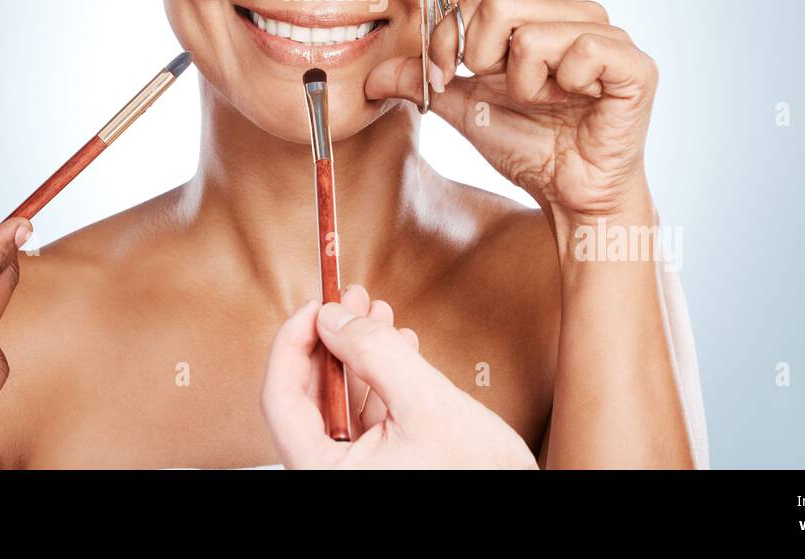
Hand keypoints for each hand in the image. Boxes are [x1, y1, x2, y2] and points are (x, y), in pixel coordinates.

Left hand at [261, 285, 537, 469]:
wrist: (523, 507)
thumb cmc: (480, 477)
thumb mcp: (427, 404)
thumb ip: (375, 353)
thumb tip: (330, 316)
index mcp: (323, 474)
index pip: (280, 398)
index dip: (293, 341)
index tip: (316, 302)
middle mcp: (331, 476)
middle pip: (308, 396)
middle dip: (332, 339)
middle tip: (349, 297)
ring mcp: (356, 474)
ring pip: (338, 403)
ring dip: (357, 354)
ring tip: (377, 313)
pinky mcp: (381, 469)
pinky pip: (365, 418)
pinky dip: (378, 379)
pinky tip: (399, 348)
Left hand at [365, 0, 657, 232]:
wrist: (572, 197)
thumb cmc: (529, 148)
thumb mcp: (464, 109)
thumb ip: (424, 82)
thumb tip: (371, 75)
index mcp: (537, 13)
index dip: (448, 40)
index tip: (445, 78)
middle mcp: (574, 13)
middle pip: (498, 3)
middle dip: (482, 59)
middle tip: (501, 90)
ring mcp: (608, 36)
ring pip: (534, 32)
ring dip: (524, 82)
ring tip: (544, 102)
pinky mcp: (635, 65)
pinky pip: (584, 51)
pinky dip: (566, 85)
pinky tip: (576, 103)